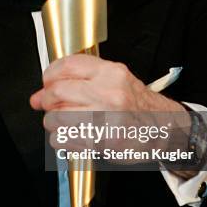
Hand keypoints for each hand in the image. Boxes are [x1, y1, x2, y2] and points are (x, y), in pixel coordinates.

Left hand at [30, 54, 190, 160]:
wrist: (166, 130)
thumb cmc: (138, 107)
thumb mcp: (116, 81)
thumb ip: (81, 82)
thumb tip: (41, 94)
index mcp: (111, 73)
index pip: (67, 66)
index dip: (50, 75)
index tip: (47, 83)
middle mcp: (109, 92)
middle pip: (58, 92)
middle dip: (47, 101)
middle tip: (50, 106)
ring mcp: (106, 118)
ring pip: (56, 118)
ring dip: (52, 122)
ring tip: (63, 123)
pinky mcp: (103, 141)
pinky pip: (63, 139)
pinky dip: (60, 140)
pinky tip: (71, 136)